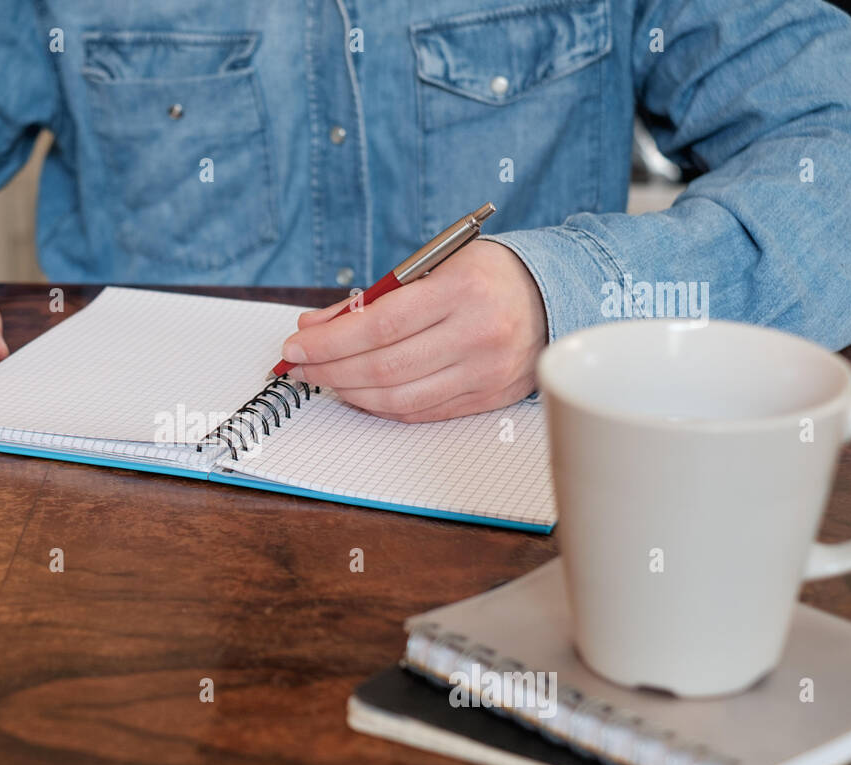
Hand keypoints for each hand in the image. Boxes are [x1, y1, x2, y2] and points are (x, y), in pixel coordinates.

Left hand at [280, 240, 546, 421]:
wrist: (554, 295)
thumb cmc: (486, 275)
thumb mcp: (434, 266)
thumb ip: (376, 298)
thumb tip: (316, 327)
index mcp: (463, 291)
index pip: (380, 326)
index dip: (330, 341)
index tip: (296, 345)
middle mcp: (478, 335)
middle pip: (385, 367)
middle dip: (330, 369)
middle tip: (298, 366)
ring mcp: (485, 373)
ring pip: (399, 398)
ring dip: (350, 392)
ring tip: (322, 379)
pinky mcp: (488, 399)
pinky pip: (420, 412)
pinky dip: (381, 405)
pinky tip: (358, 392)